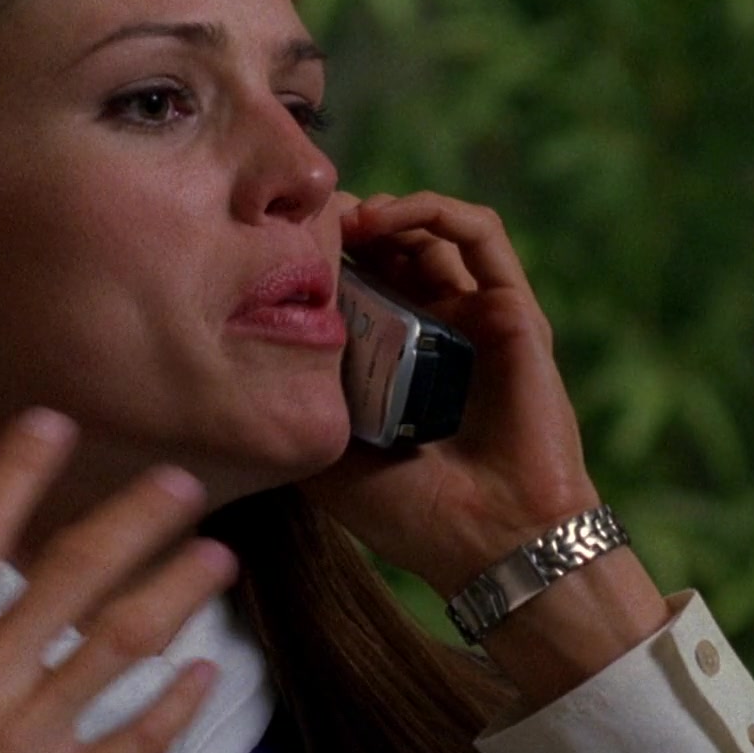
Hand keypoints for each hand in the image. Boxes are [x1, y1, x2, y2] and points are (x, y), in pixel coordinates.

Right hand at [0, 410, 236, 752]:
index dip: (19, 467)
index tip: (57, 423)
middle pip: (72, 574)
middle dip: (135, 521)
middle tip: (183, 483)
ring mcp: (26, 738)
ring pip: (121, 645)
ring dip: (178, 594)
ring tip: (218, 559)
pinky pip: (134, 741)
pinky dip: (175, 705)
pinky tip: (206, 672)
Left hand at [306, 192, 668, 703]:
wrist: (491, 542)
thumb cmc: (414, 515)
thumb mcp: (328, 463)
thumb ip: (297, 415)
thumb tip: (239, 373)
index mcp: (394, 361)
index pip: (357, 284)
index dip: (320, 255)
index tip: (276, 247)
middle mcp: (437, 332)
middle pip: (391, 249)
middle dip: (345, 224)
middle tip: (306, 221)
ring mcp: (477, 318)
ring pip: (434, 232)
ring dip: (387, 209)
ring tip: (347, 218)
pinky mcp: (514, 310)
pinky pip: (483, 236)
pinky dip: (436, 210)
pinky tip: (388, 219)